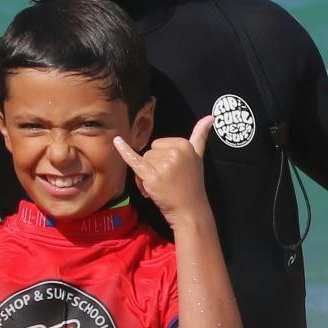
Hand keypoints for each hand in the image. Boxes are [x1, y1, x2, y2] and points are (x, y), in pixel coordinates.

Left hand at [113, 115, 215, 229]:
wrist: (190, 211)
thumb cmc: (192, 185)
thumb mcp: (198, 157)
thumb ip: (201, 135)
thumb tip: (211, 116)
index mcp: (185, 144)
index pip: (159, 144)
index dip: (161, 159)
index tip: (173, 172)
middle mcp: (176, 152)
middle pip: (150, 152)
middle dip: (153, 167)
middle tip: (165, 182)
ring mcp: (164, 164)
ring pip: (142, 161)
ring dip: (146, 176)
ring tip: (159, 187)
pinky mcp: (153, 176)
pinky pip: (135, 161)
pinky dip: (124, 152)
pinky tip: (117, 141)